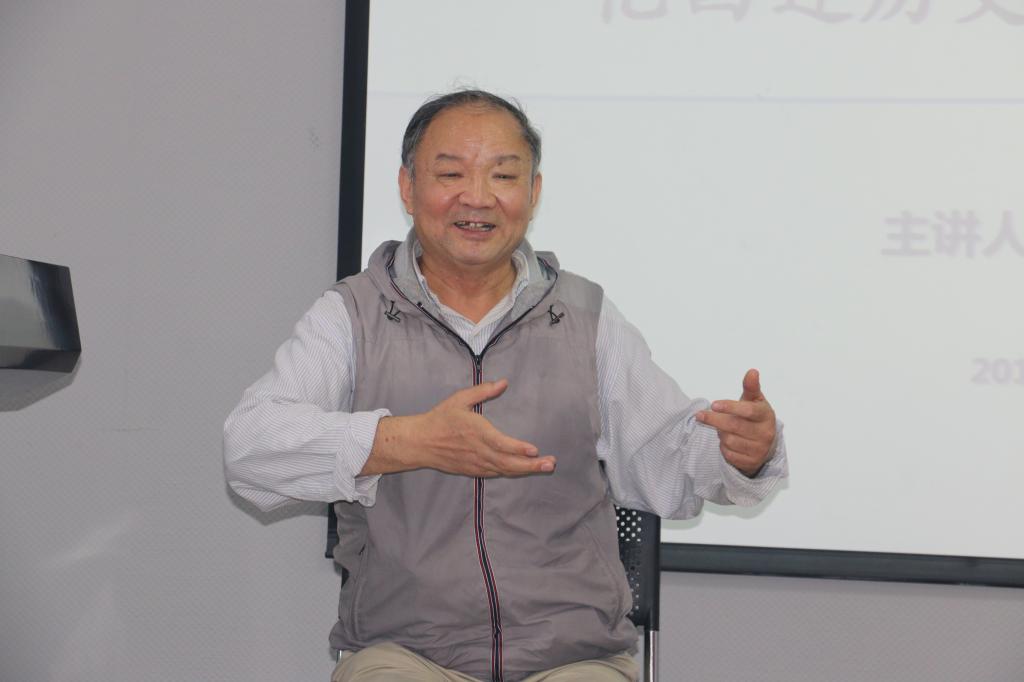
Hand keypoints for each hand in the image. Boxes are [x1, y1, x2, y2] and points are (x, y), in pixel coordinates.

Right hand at [365, 379, 555, 477]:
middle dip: (531, 465)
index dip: (518, 449)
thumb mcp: (459, 399)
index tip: (534, 450)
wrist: (420, 443)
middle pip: (508, 463)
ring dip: (525, 470)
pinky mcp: (473, 471)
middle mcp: (478, 452)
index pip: (501, 444)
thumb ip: (483, 391)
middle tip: (550, 463)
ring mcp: (476, 464)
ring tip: (544, 467)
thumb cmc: (440, 419)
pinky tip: (524, 469)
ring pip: (504, 471)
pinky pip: (496, 473)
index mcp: (476, 433)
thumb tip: (503, 383)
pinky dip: (511, 472)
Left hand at [697, 369, 776, 477]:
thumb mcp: (754, 401)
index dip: (730, 407)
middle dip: (714, 420)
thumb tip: (752, 371)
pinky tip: (727, 441)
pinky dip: (723, 447)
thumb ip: (751, 387)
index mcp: (766, 415)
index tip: (714, 404)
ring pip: (729, 440)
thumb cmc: (755, 417)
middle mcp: (766, 433)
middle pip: (734, 426)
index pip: (748, 411)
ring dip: (720, 433)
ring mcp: (759, 449)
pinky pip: (728, 454)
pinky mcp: (751, 462)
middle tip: (700, 415)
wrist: (765, 443)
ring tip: (722, 428)